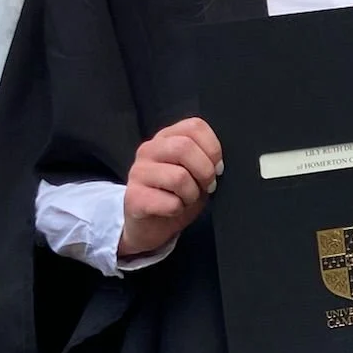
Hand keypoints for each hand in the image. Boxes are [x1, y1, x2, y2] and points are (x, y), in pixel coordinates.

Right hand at [120, 117, 223, 259]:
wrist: (151, 225)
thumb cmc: (177, 195)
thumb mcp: (194, 172)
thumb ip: (205, 159)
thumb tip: (218, 164)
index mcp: (166, 137)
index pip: (195, 127)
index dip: (213, 148)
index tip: (217, 167)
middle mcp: (149, 149)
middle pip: (184, 147)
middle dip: (205, 171)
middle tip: (207, 186)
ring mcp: (138, 172)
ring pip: (179, 177)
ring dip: (192, 194)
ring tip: (186, 199)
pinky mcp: (134, 197)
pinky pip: (170, 202)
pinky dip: (179, 210)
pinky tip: (173, 209)